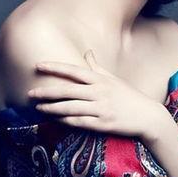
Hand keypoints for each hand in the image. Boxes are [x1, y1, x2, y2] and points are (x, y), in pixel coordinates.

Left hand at [28, 49, 163, 138]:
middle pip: (68, 90)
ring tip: (38, 108)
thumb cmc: (128, 96)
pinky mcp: (102, 124)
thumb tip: (87, 52)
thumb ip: (98, 67)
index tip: (39, 65)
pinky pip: (79, 122)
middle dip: (47, 91)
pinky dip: (65, 121)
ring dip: (52, 108)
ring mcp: (101, 109)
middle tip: (30, 93)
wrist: (147, 115)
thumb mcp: (114, 79)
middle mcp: (100, 92)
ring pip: (71, 108)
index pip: (74, 70)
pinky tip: (55, 119)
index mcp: (101, 79)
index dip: (56, 67)